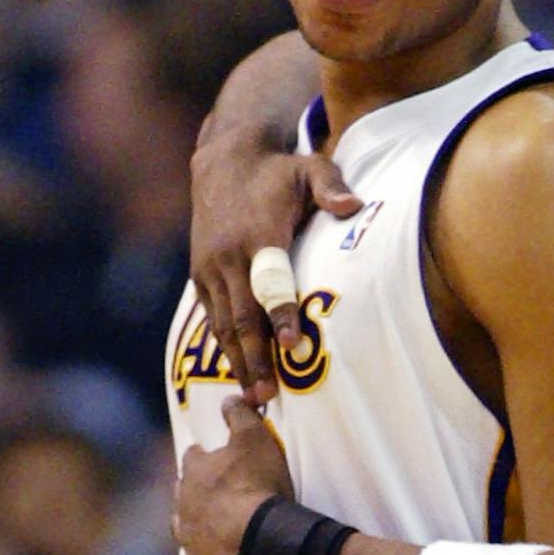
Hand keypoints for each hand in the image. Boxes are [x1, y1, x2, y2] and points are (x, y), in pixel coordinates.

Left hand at [174, 397, 296, 554]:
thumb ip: (240, 415)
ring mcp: (188, 540)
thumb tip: (228, 397)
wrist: (259, 541)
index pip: (193, 456)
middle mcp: (184, 505)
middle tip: (214, 490)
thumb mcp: (255, 438)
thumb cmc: (258, 485)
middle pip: (184, 492)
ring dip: (193, 524)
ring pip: (183, 528)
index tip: (207, 454)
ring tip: (211, 524)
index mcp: (196, 472)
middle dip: (195, 490)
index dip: (202, 454)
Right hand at [190, 128, 360, 403]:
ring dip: (237, 361)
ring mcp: (209, 266)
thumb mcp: (310, 167)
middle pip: (241, 314)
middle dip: (254, 358)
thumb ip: (331, 185)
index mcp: (258, 233)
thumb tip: (353, 205)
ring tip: (253, 396)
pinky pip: (211, 314)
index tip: (294, 347)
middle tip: (268, 395)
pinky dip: (223, 344)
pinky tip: (236, 370)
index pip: (270, 281)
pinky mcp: (199, 272)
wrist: (224, 158)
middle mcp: (228, 255)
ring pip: (223, 322)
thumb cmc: (279, 169)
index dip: (282, 315)